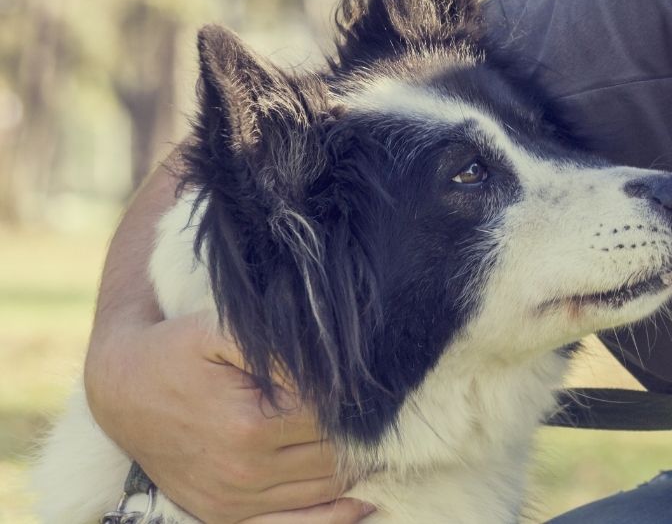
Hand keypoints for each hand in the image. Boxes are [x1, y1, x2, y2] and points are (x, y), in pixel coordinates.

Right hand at [85, 315, 373, 522]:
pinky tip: (365, 495)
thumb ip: (281, 346)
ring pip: (324, 490)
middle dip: (365, 433)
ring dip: (357, 467)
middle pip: (336, 456)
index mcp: (251, 426)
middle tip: (387, 409)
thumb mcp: (223, 330)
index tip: (378, 382)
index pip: (334, 418)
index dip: (359, 400)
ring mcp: (235, 500)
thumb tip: (336, 366)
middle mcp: (245, 472)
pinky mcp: (225, 515)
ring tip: (378, 439)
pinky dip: (334, 514)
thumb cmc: (177, 350)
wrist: (121, 389)